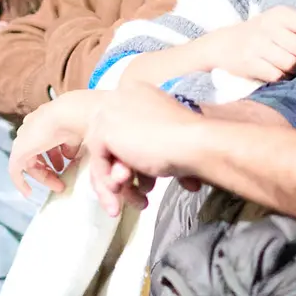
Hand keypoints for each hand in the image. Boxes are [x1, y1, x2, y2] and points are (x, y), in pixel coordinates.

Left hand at [8, 90, 102, 195]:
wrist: (71, 113)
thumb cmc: (79, 120)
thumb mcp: (77, 136)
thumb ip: (70, 147)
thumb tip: (69, 156)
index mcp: (44, 120)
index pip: (46, 141)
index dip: (56, 155)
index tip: (66, 164)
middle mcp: (31, 128)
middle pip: (37, 153)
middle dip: (50, 167)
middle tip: (62, 176)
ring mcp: (24, 139)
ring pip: (30, 162)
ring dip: (44, 174)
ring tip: (58, 183)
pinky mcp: (19, 151)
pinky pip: (15, 171)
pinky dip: (20, 182)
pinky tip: (28, 192)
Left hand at [83, 83, 205, 216]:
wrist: (196, 143)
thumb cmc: (191, 141)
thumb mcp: (164, 137)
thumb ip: (144, 144)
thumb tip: (127, 171)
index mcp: (137, 92)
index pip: (121, 129)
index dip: (126, 158)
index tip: (140, 181)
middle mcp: (120, 96)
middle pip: (108, 142)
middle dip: (117, 175)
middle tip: (136, 197)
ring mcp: (109, 112)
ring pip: (102, 155)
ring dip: (115, 185)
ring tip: (135, 202)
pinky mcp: (104, 130)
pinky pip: (99, 164)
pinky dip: (107, 184)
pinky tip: (121, 198)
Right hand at [209, 7, 295, 82]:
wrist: (224, 44)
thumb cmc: (261, 34)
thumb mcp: (280, 23)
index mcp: (280, 14)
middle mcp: (268, 27)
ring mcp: (257, 45)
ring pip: (291, 64)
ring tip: (294, 69)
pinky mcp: (250, 63)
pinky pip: (277, 75)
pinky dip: (283, 78)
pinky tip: (281, 74)